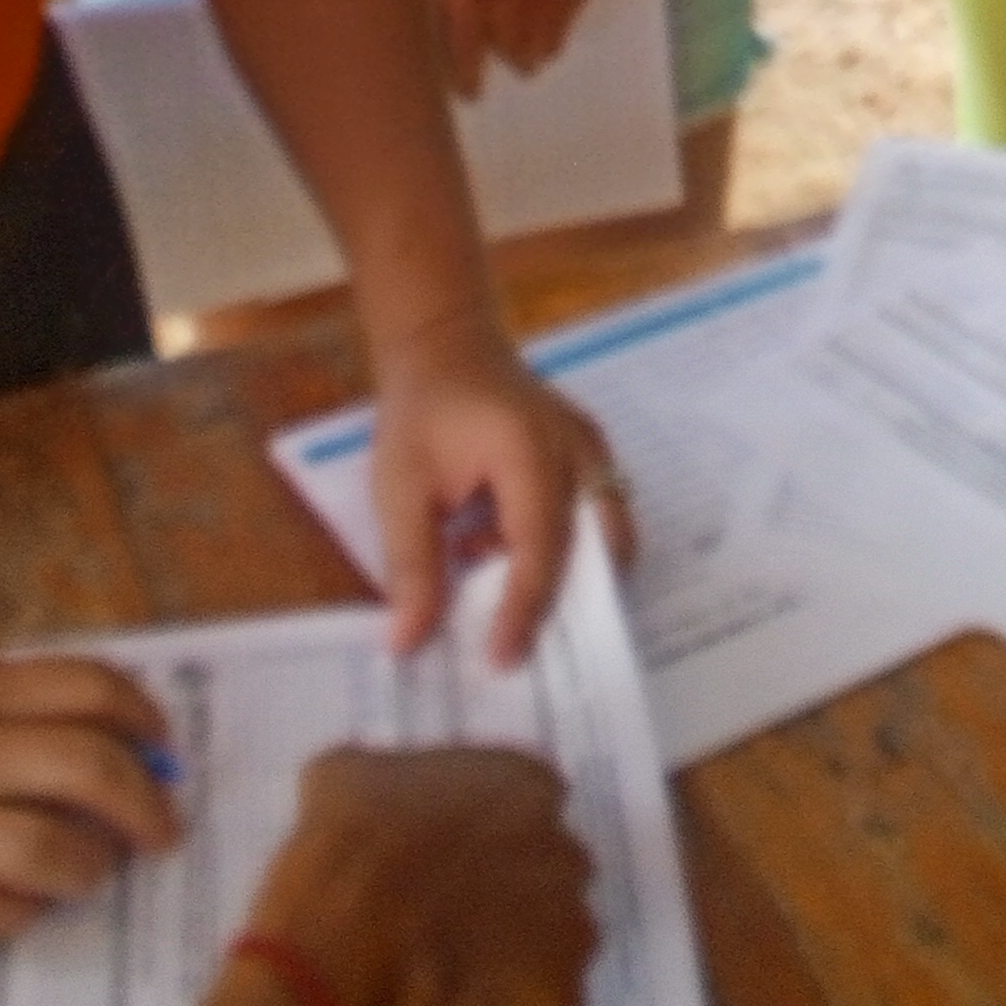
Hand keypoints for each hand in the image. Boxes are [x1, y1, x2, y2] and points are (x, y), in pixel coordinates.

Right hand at [0, 639, 178, 936]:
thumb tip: (73, 721)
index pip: (91, 691)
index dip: (144, 718)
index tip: (163, 744)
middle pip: (89, 770)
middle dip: (148, 803)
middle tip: (163, 827)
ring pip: (47, 849)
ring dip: (93, 865)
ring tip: (98, 872)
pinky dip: (24, 913)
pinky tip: (31, 906)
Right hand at [242, 747, 596, 1005]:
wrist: (355, 935)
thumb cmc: (351, 849)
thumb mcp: (343, 778)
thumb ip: (381, 779)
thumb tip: (361, 789)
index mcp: (526, 784)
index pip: (527, 807)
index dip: (484, 841)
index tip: (448, 864)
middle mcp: (565, 847)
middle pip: (546, 878)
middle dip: (505, 900)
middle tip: (445, 922)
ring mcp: (572, 923)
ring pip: (548, 944)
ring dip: (509, 956)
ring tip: (443, 970)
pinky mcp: (562, 993)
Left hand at [365, 315, 629, 666]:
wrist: (447, 346)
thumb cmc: (421, 414)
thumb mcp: (400, 489)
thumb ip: (411, 566)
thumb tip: (409, 643)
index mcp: (527, 451)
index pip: (540, 547)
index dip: (525, 610)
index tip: (503, 659)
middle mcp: (577, 450)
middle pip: (589, 550)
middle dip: (559, 606)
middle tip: (520, 651)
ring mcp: (594, 450)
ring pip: (605, 538)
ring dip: (564, 575)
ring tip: (504, 594)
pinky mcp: (594, 456)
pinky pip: (596, 518)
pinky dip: (562, 549)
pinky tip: (501, 548)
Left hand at [427, 0, 610, 80]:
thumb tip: (446, 20)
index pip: (426, 44)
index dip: (433, 62)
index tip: (436, 76)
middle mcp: (471, 5)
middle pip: (464, 72)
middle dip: (468, 83)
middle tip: (473, 93)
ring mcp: (515, 14)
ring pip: (516, 61)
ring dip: (520, 54)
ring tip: (525, 45)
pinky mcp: (554, 17)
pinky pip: (549, 49)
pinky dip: (549, 42)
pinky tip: (549, 29)